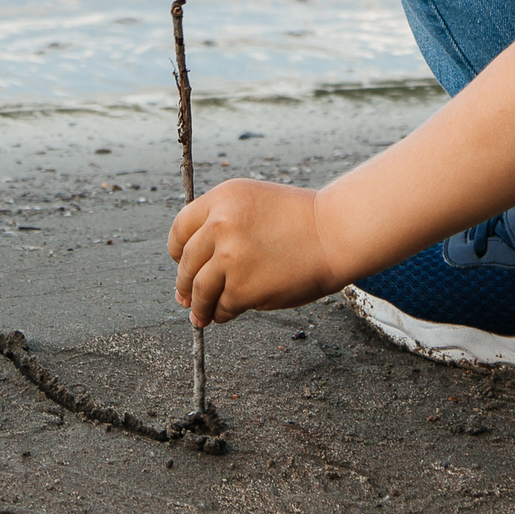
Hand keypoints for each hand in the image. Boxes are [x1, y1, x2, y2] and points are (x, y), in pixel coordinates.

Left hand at [166, 178, 341, 325]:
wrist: (335, 235)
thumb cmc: (300, 221)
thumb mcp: (254, 203)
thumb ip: (223, 224)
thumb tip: (192, 266)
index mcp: (222, 199)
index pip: (181, 228)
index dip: (179, 251)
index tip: (183, 263)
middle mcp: (220, 225)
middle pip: (186, 262)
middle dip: (185, 283)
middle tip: (186, 296)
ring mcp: (229, 258)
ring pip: (199, 289)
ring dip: (198, 305)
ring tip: (200, 314)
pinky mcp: (242, 289)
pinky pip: (221, 307)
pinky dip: (221, 314)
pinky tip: (225, 314)